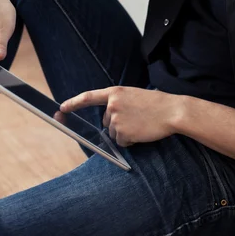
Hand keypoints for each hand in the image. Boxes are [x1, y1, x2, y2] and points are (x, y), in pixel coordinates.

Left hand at [60, 86, 181, 146]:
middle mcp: (112, 105)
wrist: (172, 111)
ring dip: (126, 133)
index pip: (88, 97)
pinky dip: (131, 141)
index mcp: (115, 92)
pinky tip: (142, 132)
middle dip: (119, 124)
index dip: (73, 103)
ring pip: (114, 134)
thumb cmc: (156, 104)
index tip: (62, 107)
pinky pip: (121, 142)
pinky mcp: (123, 133)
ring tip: (142, 124)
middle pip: (106, 122)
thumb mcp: (134, 96)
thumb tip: (109, 121)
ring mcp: (116, 119)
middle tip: (137, 119)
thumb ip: (119, 103)